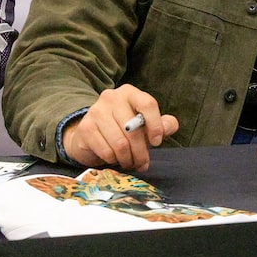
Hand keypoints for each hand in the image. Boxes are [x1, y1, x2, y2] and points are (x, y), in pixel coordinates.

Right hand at [61, 85, 178, 171]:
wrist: (90, 135)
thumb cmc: (123, 128)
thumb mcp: (145, 125)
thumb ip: (162, 125)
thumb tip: (170, 125)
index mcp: (130, 93)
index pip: (147, 104)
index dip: (155, 125)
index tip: (157, 142)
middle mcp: (111, 97)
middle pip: (133, 129)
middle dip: (141, 152)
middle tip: (143, 164)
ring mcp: (96, 111)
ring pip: (120, 143)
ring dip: (128, 159)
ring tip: (130, 163)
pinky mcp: (86, 128)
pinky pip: (106, 151)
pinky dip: (114, 160)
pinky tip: (115, 160)